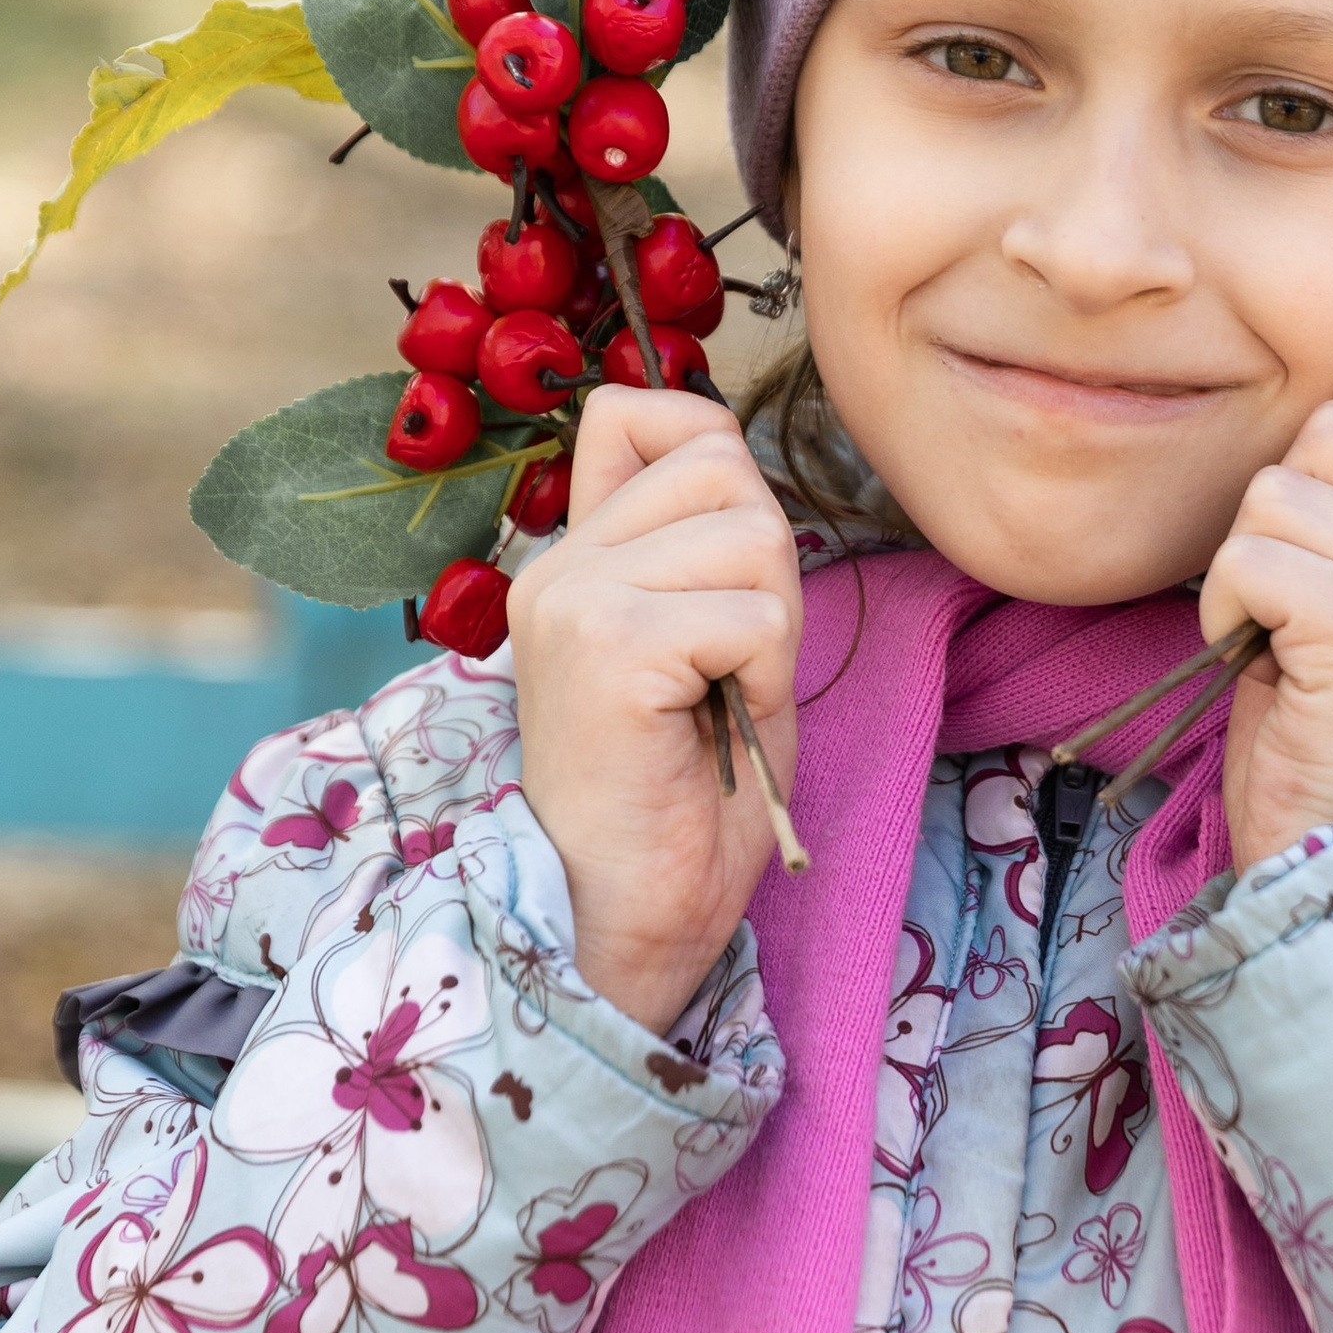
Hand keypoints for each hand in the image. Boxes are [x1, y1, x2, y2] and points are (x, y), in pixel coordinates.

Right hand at [508, 389, 802, 1036]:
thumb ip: (703, 553)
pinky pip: (753, 613)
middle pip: (725, 470)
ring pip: (753, 536)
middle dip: (767, 567)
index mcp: (571, 559)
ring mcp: (577, 600)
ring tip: (723, 700)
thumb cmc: (679, 803)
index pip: (644, 411)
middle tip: (734, 664)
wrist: (622, 921)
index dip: (714, 458)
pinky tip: (717, 726)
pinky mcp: (612, 647)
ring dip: (772, 629)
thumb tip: (738, 469)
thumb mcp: (697, 648)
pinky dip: (766, 675)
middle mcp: (560, 565)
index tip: (726, 567)